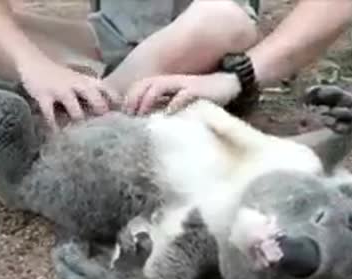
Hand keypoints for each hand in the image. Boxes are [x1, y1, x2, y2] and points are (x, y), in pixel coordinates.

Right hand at [17, 54, 120, 128]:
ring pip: (75, 111)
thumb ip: (93, 94)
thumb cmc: (60, 76)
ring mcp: (61, 90)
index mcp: (88, 81)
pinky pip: (50, 115)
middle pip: (96, 100)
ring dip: (79, 124)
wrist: (34, 62)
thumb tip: (110, 112)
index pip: (108, 91)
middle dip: (101, 115)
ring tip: (81, 137)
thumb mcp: (80, 81)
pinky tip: (57, 135)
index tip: (123, 117)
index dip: (117, 104)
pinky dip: (54, 127)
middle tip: (104, 130)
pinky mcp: (44, 96)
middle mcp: (77, 85)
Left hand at [123, 72, 241, 114]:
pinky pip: (182, 95)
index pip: (139, 87)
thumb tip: (148, 125)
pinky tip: (168, 115)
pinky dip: (173, 104)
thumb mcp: (179, 102)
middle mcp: (171, 81)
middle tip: (128, 118)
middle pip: (143, 85)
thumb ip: (165, 108)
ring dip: (147, 101)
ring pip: (157, 86)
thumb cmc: (202, 98)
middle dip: (133, 100)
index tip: (123, 117)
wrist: (228, 84)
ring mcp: (183, 84)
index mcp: (165, 83)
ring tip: (143, 116)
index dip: (128, 100)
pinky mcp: (196, 89)